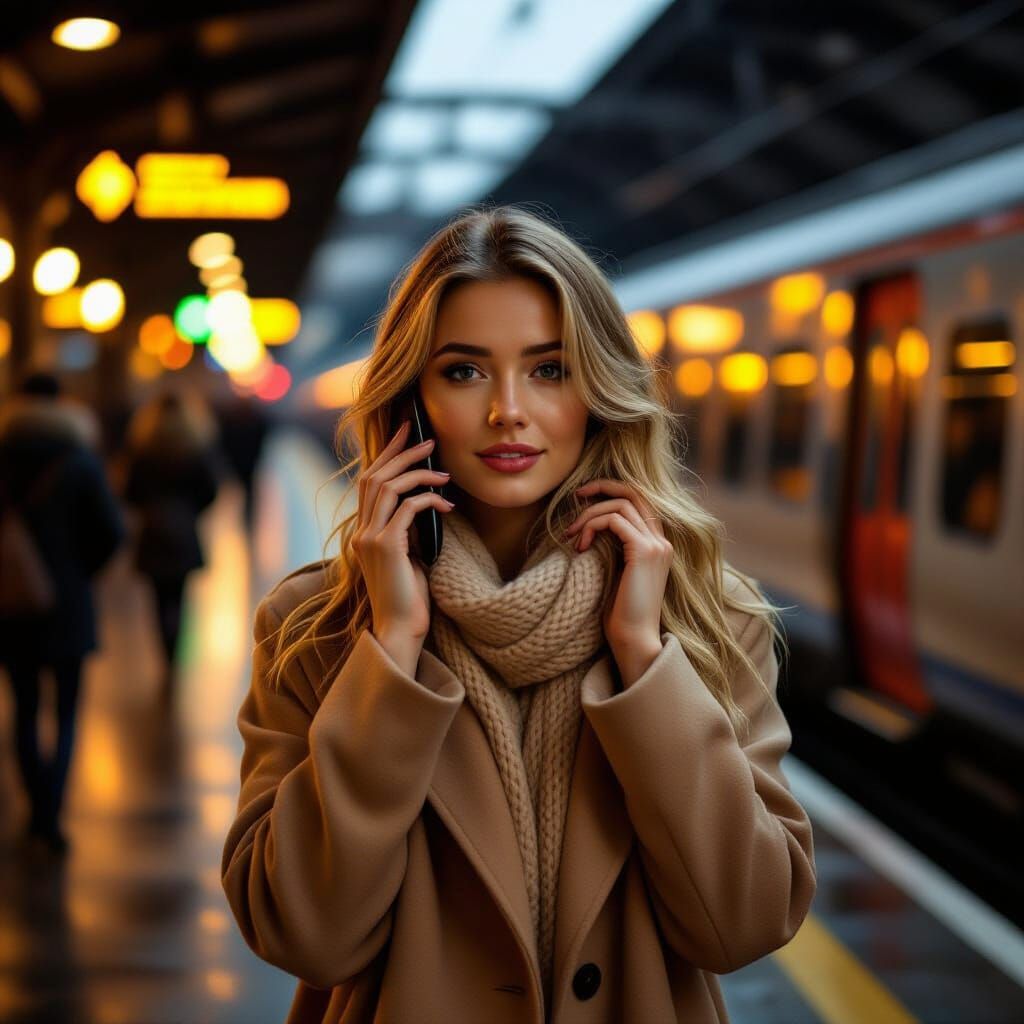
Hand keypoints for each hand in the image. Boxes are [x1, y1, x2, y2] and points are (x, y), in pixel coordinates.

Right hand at [352, 419, 454, 642]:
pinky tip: (447, 504)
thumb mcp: (408, 554)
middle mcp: (361, 531)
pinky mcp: (385, 546)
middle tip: (428, 439)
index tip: (406, 434)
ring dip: (418, 473)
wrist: (400, 629)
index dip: (387, 455)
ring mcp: (369, 538)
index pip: (369, 482)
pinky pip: (407, 508)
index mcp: (363, 531)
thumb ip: (407, 528)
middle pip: (374, 476)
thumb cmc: (408, 596)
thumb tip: (424, 501)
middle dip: (402, 453)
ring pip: (388, 487)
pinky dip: (428, 500)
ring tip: (443, 471)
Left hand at [565, 479, 671, 651]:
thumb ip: (614, 548)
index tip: (584, 499)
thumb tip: (591, 528)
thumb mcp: (617, 573)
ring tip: (572, 536)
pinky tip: (580, 546)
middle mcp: (662, 541)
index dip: (612, 491)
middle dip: (602, 487)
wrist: (634, 639)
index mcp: (658, 545)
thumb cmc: (621, 614)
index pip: (640, 501)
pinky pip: (613, 520)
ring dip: (589, 515)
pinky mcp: (643, 551)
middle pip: (633, 493)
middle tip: (576, 496)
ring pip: (619, 506)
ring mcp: (656, 545)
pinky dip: (592, 526)